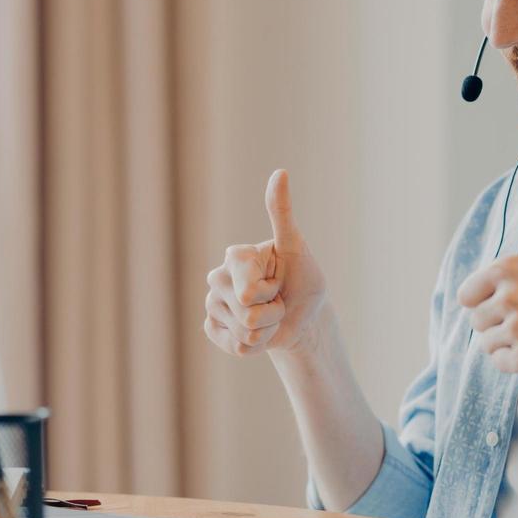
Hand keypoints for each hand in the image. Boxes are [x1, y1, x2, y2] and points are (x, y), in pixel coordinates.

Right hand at [204, 170, 327, 356]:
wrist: (305, 317)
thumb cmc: (303, 278)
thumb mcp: (297, 247)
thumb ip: (282, 213)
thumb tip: (280, 172)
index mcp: (234, 256)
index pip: (249, 290)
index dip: (273, 291)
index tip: (280, 279)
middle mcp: (216, 278)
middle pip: (246, 313)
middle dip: (272, 313)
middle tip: (277, 299)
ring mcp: (212, 305)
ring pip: (243, 333)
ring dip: (266, 330)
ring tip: (271, 315)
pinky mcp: (213, 329)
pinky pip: (234, 346)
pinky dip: (255, 345)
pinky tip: (259, 332)